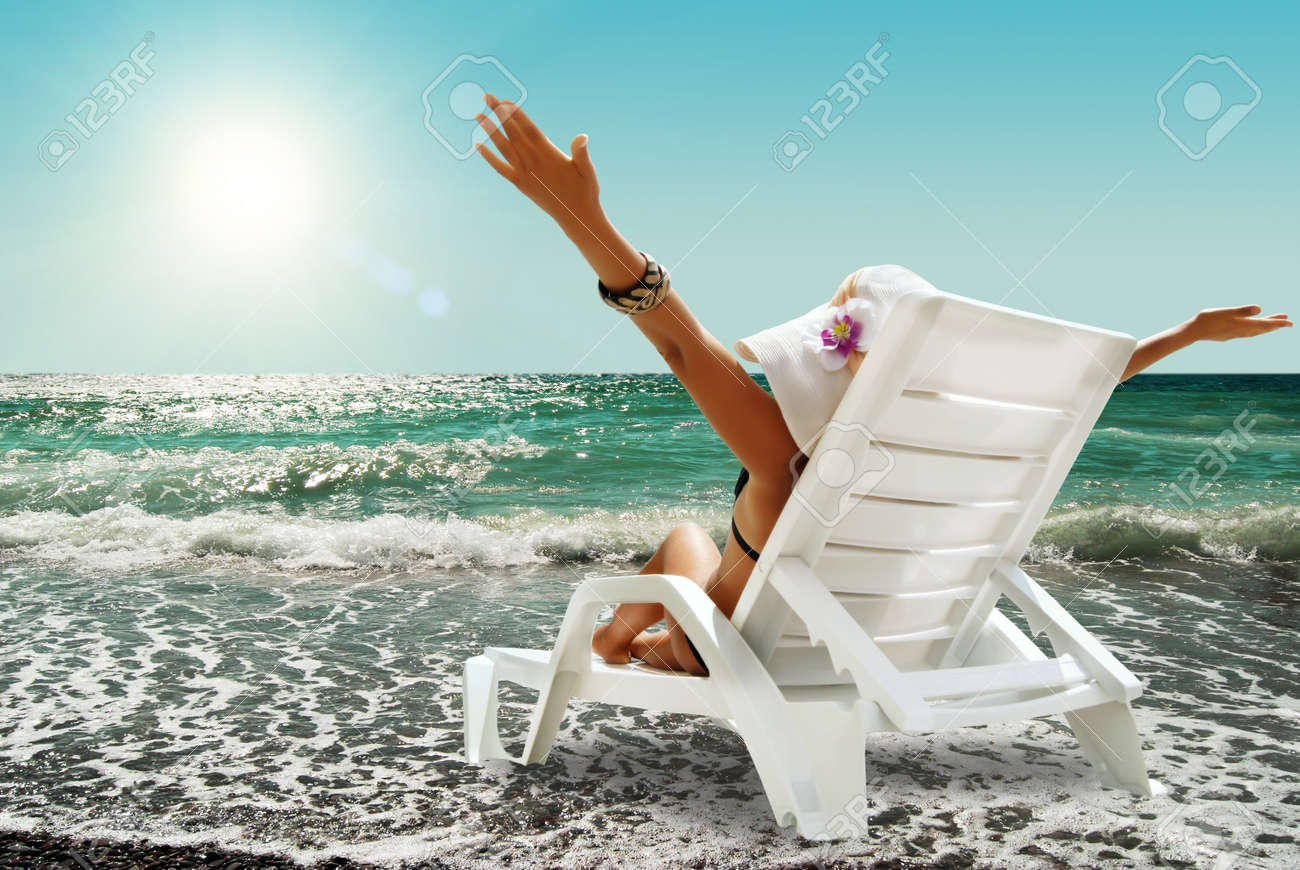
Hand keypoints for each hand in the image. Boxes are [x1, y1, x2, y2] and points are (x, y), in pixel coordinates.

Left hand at [474, 94, 600, 224]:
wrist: (575, 216)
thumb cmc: (585, 191)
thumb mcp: (587, 170)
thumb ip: (581, 153)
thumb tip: (582, 137)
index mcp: (548, 154)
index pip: (528, 128)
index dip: (515, 114)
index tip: (504, 100)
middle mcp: (532, 162)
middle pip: (512, 132)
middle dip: (499, 114)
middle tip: (486, 96)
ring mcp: (524, 173)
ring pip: (503, 147)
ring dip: (490, 130)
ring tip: (478, 115)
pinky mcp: (520, 184)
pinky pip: (500, 168)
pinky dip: (488, 157)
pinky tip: (477, 145)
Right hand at [1191, 305, 1291, 341]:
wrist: (1192, 332)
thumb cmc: (1207, 320)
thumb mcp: (1225, 312)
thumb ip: (1242, 310)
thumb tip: (1259, 309)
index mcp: (1242, 325)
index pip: (1264, 324)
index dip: (1278, 323)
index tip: (1290, 323)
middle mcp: (1240, 331)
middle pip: (1262, 329)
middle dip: (1274, 325)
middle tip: (1287, 321)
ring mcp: (1234, 334)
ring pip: (1255, 332)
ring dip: (1265, 328)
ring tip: (1273, 325)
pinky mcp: (1228, 335)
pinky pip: (1247, 333)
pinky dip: (1255, 331)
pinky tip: (1252, 329)